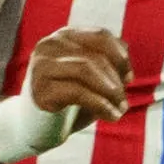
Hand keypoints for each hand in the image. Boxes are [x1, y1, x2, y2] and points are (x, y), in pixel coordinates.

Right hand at [0, 27, 130, 163]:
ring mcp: (42, 65)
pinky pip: (79, 92)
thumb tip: (127, 73)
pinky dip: (101, 105)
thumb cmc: (68, 102)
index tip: (129, 78)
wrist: (34, 127)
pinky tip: (111, 116)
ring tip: (120, 109)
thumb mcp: (91, 80)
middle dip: (116, 80)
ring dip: (111, 92)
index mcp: (64, 37)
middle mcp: (50, 45)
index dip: (121, 56)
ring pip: (87, 69)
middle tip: (124, 102)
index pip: (101, 36)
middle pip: (96, 55)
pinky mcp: (40, 89)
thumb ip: (108, 68)